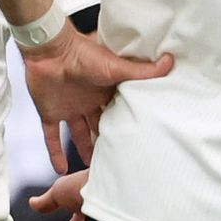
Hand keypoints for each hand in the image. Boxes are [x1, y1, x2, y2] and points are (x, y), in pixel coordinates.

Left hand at [26, 23, 174, 159]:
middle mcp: (88, 101)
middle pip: (99, 125)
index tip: (138, 138)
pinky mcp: (50, 113)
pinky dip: (55, 153)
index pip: (118, 110)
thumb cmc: (84, 55)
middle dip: (107, 140)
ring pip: (79, 135)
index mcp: (105, 90)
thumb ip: (142, 71)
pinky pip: (52, 138)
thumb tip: (170, 61)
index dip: (126, 123)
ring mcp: (69, 108)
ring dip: (85, 150)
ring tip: (94, 169)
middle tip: (119, 158)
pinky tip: (61, 170)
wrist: (50, 51)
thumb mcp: (117, 67)